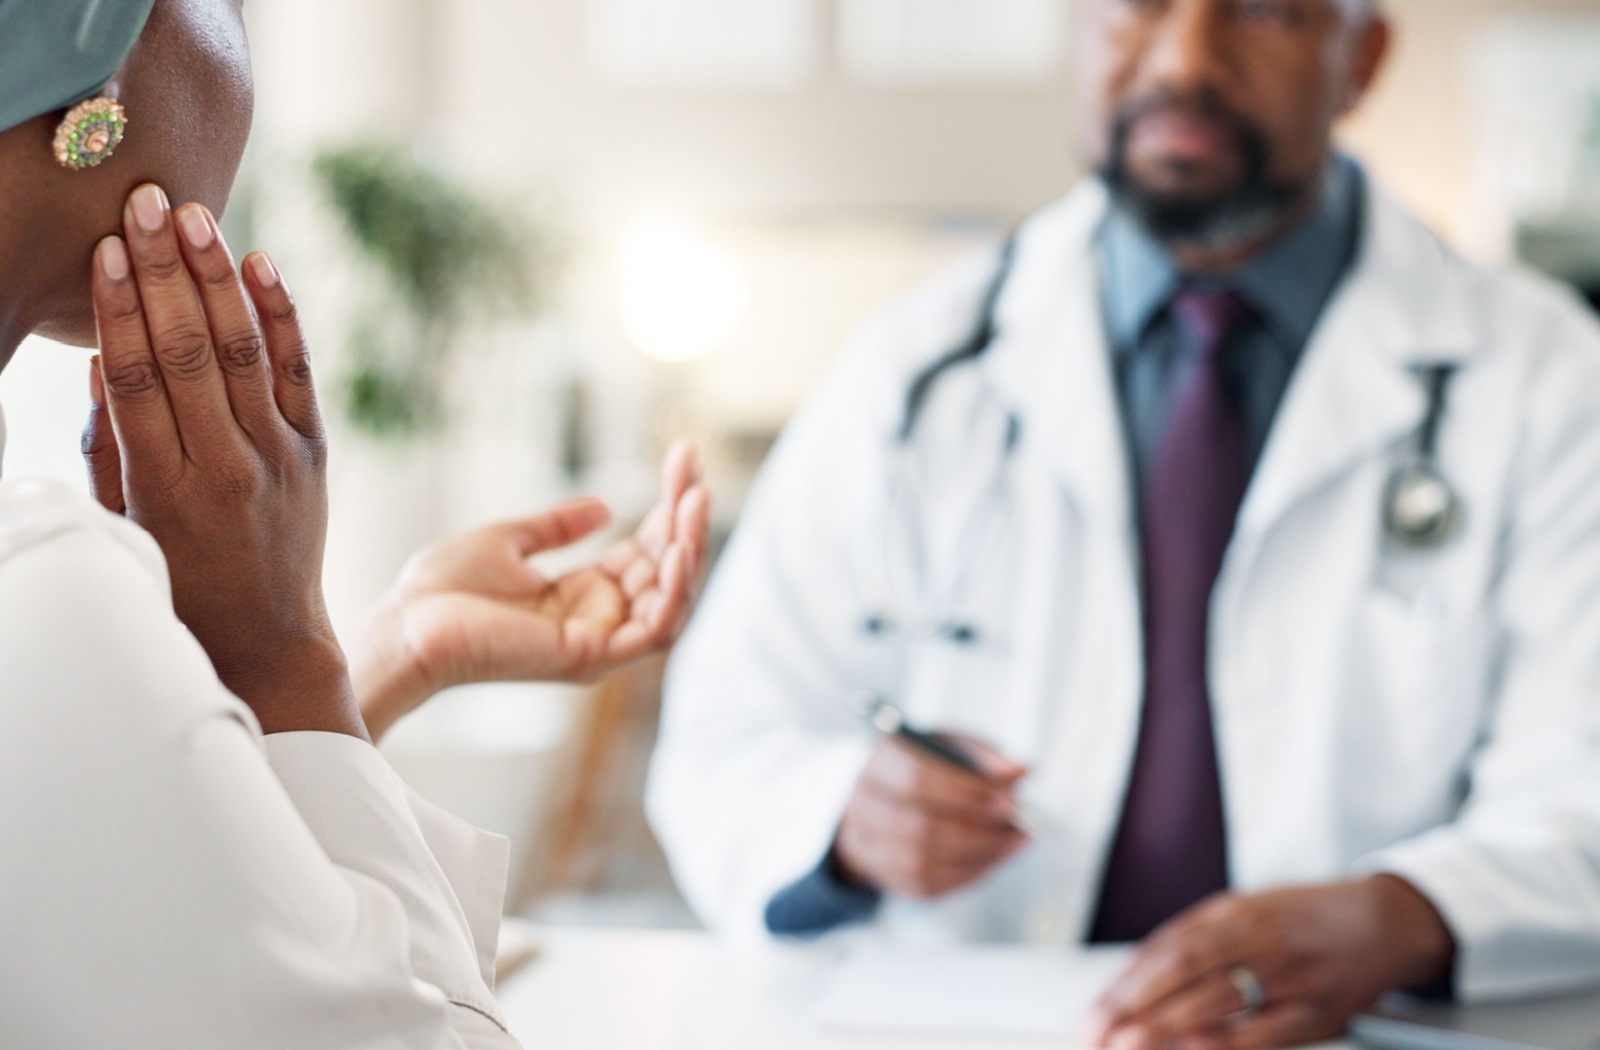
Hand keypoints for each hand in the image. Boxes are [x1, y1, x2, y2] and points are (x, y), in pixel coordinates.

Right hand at [83, 184, 361, 737]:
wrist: (267, 636)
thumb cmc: (178, 579)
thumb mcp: (122, 524)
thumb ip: (107, 446)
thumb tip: (98, 362)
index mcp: (164, 488)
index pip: (135, 380)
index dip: (119, 309)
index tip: (103, 251)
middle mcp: (227, 466)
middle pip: (189, 352)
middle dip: (164, 271)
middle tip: (144, 204)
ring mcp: (280, 456)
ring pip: (244, 351)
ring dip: (218, 277)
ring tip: (193, 217)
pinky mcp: (317, 452)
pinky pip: (300, 372)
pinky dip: (282, 316)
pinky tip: (262, 264)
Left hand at [353, 444, 710, 740]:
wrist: (405, 625)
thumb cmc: (441, 591)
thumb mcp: (508, 540)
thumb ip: (556, 527)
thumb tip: (604, 505)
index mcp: (583, 596)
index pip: (647, 550)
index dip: (668, 506)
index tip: (682, 459)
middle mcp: (599, 619)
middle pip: (666, 571)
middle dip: (686, 520)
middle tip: (695, 473)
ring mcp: (598, 641)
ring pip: (671, 601)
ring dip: (690, 550)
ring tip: (695, 501)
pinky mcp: (589, 657)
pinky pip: (652, 632)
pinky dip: (673, 594)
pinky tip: (676, 550)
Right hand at [832, 734, 1029, 898]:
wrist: (886, 798)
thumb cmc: (926, 767)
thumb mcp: (950, 746)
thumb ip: (983, 756)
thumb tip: (1021, 770)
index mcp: (880, 760)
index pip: (916, 780)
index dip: (963, 793)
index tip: (1007, 801)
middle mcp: (864, 803)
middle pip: (919, 827)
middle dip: (977, 831)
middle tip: (1018, 827)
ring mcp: (869, 844)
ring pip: (923, 862)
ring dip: (977, 856)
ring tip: (1012, 844)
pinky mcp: (887, 875)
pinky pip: (928, 884)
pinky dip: (968, 874)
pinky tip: (993, 858)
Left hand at [1084, 876, 1455, 1049]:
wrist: (1382, 922)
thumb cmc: (1302, 919)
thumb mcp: (1245, 911)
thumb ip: (1194, 940)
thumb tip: (1135, 978)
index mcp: (1233, 912)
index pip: (1166, 947)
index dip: (1124, 982)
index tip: (1092, 1011)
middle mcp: (1258, 938)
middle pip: (1183, 972)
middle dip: (1132, 1007)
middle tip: (1096, 1034)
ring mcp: (1289, 974)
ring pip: (1218, 1001)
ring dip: (1166, 1028)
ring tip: (1127, 1046)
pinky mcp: (1318, 1009)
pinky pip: (1266, 1030)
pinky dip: (1227, 1042)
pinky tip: (1194, 1049)